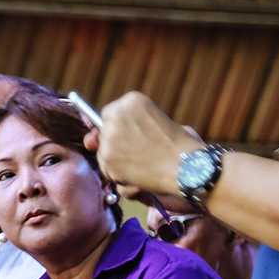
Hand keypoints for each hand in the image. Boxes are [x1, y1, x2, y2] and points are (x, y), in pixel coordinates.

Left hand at [89, 92, 203, 194]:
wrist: (189, 167)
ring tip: (144, 164)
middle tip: (140, 154)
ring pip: (103, 153)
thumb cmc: (179, 147)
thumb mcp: (155, 123)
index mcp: (132, 100)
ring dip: (118, 163)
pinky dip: (119, 177)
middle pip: (104, 134)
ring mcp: (110, 136)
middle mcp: (116, 114)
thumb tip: (88, 141)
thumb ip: (125, 126)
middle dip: (116, 146)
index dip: (119, 130)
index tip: (131, 138)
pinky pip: (106, 170)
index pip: (111, 115)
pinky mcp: (107, 157)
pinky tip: (140, 175)